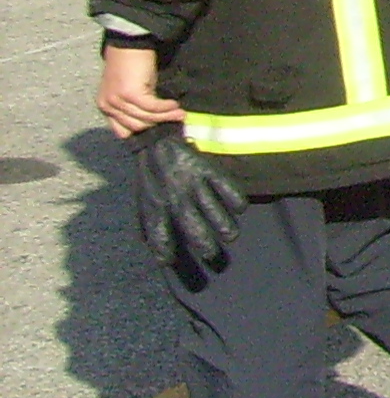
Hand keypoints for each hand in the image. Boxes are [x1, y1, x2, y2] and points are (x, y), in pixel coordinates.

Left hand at [97, 44, 184, 142]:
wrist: (129, 44)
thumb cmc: (130, 64)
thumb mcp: (128, 89)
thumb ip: (133, 105)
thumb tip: (154, 118)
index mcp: (105, 106)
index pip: (122, 130)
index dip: (142, 129)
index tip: (159, 125)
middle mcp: (108, 106)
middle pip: (136, 126)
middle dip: (157, 124)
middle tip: (174, 119)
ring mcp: (118, 101)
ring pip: (146, 118)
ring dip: (166, 116)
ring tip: (181, 113)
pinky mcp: (131, 94)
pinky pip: (152, 107)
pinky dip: (166, 108)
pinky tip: (175, 104)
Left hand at [131, 130, 244, 268]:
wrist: (156, 137)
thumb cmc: (151, 173)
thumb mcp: (143, 198)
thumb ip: (149, 222)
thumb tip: (154, 248)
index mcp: (155, 204)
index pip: (158, 233)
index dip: (163, 250)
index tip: (170, 261)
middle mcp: (174, 196)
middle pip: (191, 226)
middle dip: (204, 244)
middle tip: (213, 258)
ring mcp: (192, 183)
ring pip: (212, 208)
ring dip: (224, 225)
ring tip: (231, 236)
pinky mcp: (207, 169)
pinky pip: (226, 186)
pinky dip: (235, 198)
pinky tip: (239, 208)